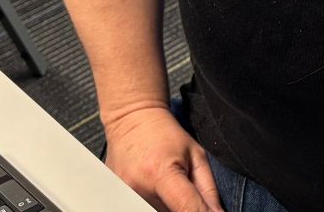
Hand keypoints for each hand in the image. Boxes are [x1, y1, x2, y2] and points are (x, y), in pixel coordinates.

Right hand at [101, 104, 224, 211]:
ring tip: (164, 185)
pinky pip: (142, 207)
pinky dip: (152, 203)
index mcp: (162, 174)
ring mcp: (123, 194)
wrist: (131, 120)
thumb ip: (208, 189)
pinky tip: (151, 187)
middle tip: (180, 186)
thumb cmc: (165, 134)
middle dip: (180, 206)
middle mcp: (138, 188)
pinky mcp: (115, 197)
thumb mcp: (196, 155)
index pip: (186, 209)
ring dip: (166, 205)